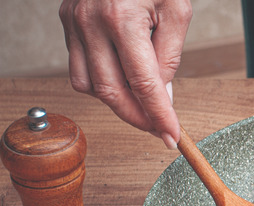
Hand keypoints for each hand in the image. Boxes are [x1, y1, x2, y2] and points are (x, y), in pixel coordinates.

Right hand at [59, 0, 191, 147]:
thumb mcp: (177, 10)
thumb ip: (170, 56)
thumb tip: (163, 97)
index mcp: (121, 18)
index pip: (144, 84)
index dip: (159, 116)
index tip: (171, 136)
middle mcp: (90, 21)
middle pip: (112, 92)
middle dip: (139, 118)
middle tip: (160, 129)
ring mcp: (73, 21)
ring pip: (89, 86)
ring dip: (118, 103)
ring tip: (143, 105)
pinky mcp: (66, 20)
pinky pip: (78, 68)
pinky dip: (100, 83)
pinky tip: (120, 81)